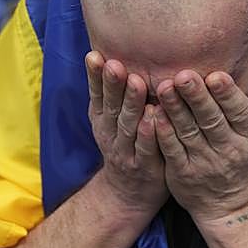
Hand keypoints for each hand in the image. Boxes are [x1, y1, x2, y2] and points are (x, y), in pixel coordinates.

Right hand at [84, 52, 168, 215]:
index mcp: (102, 118)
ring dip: (131, 103)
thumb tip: (113, 53)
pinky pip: (146, 148)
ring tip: (136, 82)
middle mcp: (110, 133)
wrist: (128, 194)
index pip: (97, 94)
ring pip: (128, 125)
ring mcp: (125, 151)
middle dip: (113, 84)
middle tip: (115, 64)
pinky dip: (148, 133)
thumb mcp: (111, 120)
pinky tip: (153, 117)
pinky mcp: (144, 166)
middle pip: (112, 106)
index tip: (94, 55)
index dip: (94, 76)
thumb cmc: (126, 145)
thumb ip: (114, 92)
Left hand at [154, 47, 247, 224]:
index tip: (216, 75)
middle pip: (211, 120)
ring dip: (175, 109)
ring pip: (188, 132)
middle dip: (197, 97)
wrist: (231, 206)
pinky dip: (162, 132)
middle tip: (183, 75)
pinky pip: (171, 150)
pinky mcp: (182, 173)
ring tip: (163, 86)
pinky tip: (153, 114)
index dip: (228, 95)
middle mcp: (229, 149)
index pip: (239, 112)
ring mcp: (205, 162)